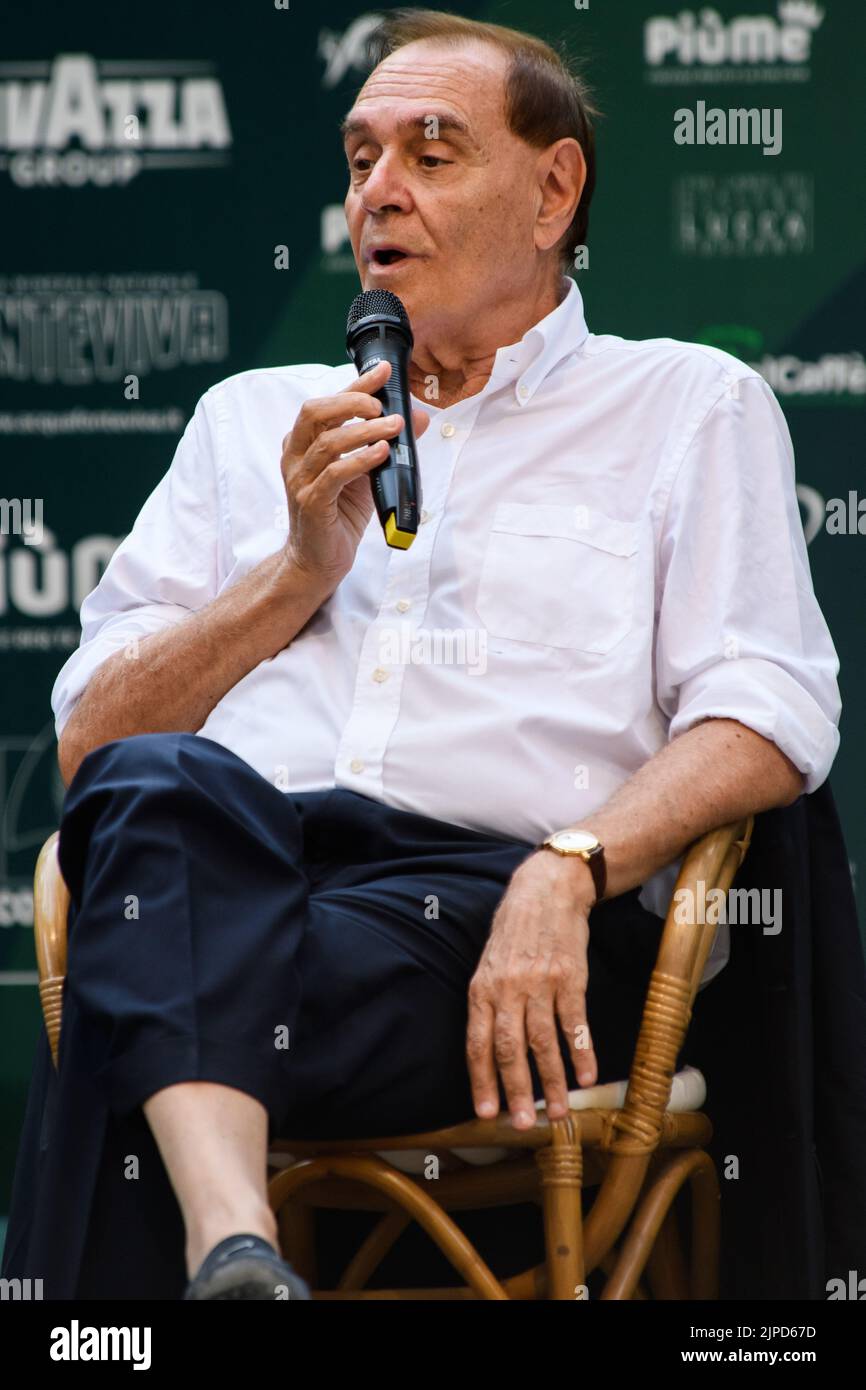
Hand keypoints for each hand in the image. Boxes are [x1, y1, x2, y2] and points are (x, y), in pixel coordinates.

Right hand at [279, 359, 429, 588]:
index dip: (356, 384)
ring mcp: (299, 479)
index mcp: (305, 443)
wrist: (319, 561)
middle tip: (382, 405)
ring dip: (364, 431)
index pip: (329, 403)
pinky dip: (360, 460)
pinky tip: (381, 453)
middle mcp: (296, 456)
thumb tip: (418, 417)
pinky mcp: (311, 503)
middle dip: (352, 400)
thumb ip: (386, 444)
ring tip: (393, 427)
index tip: (383, 370)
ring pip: (327, 442)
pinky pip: (334, 474)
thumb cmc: (339, 515)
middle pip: (315, 411)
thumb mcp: (368, 474)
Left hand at [466, 852, 597, 1129]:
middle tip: (520, 1125)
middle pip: (509, 1049)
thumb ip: (488, 1003)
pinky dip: (582, 1054)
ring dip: (552, 1082)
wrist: (547, 891)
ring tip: (558, 1112)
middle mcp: (508, 989)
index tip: (485, 1113)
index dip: (481, 1081)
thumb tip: (487, 1052)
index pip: (477, 1044)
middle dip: (515, 1092)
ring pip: (544, 1043)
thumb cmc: (515, 931)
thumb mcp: (489, 963)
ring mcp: (540, 984)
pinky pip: (575, 1024)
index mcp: (482, 988)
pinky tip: (587, 1078)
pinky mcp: (571, 978)